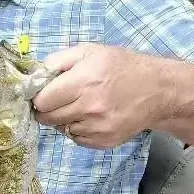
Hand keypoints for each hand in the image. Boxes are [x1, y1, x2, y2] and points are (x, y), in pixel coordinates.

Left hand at [33, 44, 170, 148]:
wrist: (158, 90)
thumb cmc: (121, 67)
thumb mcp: (90, 51)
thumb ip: (59, 60)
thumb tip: (35, 75)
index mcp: (83, 82)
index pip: (42, 100)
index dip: (38, 96)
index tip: (43, 92)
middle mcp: (89, 108)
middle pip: (47, 118)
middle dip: (46, 109)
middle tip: (57, 100)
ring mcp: (97, 128)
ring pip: (61, 129)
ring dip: (63, 119)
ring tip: (79, 105)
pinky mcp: (104, 141)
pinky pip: (76, 138)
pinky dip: (77, 129)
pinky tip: (90, 117)